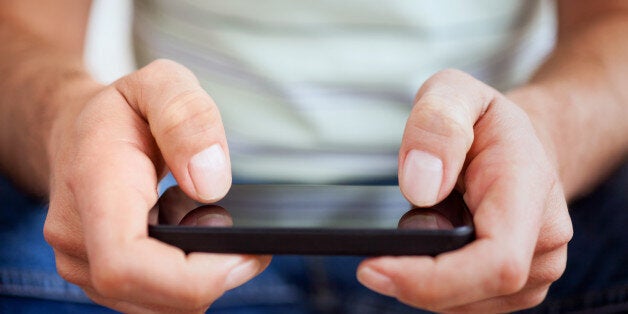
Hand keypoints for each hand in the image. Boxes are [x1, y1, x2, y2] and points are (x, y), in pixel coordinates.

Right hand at [44, 59, 269, 312]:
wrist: (78, 132)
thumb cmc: (125, 110)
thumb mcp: (162, 83)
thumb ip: (187, 117)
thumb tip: (210, 184)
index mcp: (92, 185)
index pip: (126, 263)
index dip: (191, 277)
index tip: (244, 257)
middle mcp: (75, 237)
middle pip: (153, 295)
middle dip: (212, 276)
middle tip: (244, 236)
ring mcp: (82, 264)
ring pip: (159, 304)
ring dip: (199, 275)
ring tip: (204, 220)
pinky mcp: (98, 278)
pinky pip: (154, 299)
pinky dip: (185, 278)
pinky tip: (188, 238)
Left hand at [357, 70, 572, 312]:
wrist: (522, 146)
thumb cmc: (485, 121)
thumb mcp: (455, 93)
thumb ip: (437, 126)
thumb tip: (420, 187)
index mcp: (529, 192)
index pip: (496, 261)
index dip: (433, 278)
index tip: (373, 268)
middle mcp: (544, 241)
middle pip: (475, 291)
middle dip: (414, 285)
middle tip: (368, 265)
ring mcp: (534, 269)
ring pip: (467, 303)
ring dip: (422, 288)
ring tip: (394, 254)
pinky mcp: (515, 285)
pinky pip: (468, 300)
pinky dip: (434, 288)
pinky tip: (415, 262)